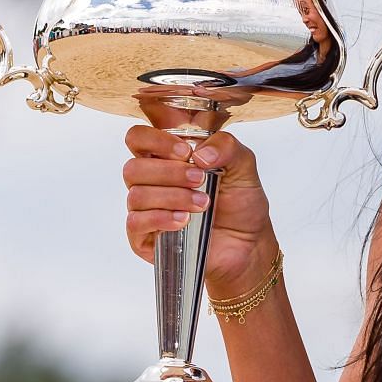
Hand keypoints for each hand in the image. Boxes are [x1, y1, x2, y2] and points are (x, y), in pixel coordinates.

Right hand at [122, 127, 273, 293]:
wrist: (248, 242)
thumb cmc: (239, 203)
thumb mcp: (243, 166)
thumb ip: (226, 146)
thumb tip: (200, 153)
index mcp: (166, 158)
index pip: (138, 138)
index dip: (155, 140)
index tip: (185, 151)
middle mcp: (150, 182)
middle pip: (133, 168)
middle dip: (169, 172)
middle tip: (200, 179)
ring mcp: (145, 211)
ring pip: (137, 196)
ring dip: (173, 197)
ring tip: (203, 203)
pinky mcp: (145, 238)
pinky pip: (136, 223)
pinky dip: (160, 219)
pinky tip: (183, 220)